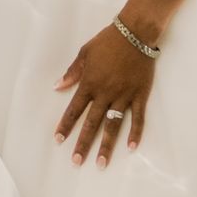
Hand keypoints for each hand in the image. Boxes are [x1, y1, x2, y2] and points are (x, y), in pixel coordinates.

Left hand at [54, 19, 156, 162]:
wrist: (135, 33)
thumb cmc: (107, 41)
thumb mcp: (84, 53)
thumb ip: (72, 72)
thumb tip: (57, 86)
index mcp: (89, 83)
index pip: (74, 109)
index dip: (65, 126)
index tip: (58, 140)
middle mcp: (105, 93)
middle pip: (91, 123)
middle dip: (83, 144)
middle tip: (76, 161)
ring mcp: (123, 96)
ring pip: (113, 125)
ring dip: (106, 145)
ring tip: (101, 163)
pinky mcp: (139, 95)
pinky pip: (138, 118)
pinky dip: (135, 133)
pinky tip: (131, 147)